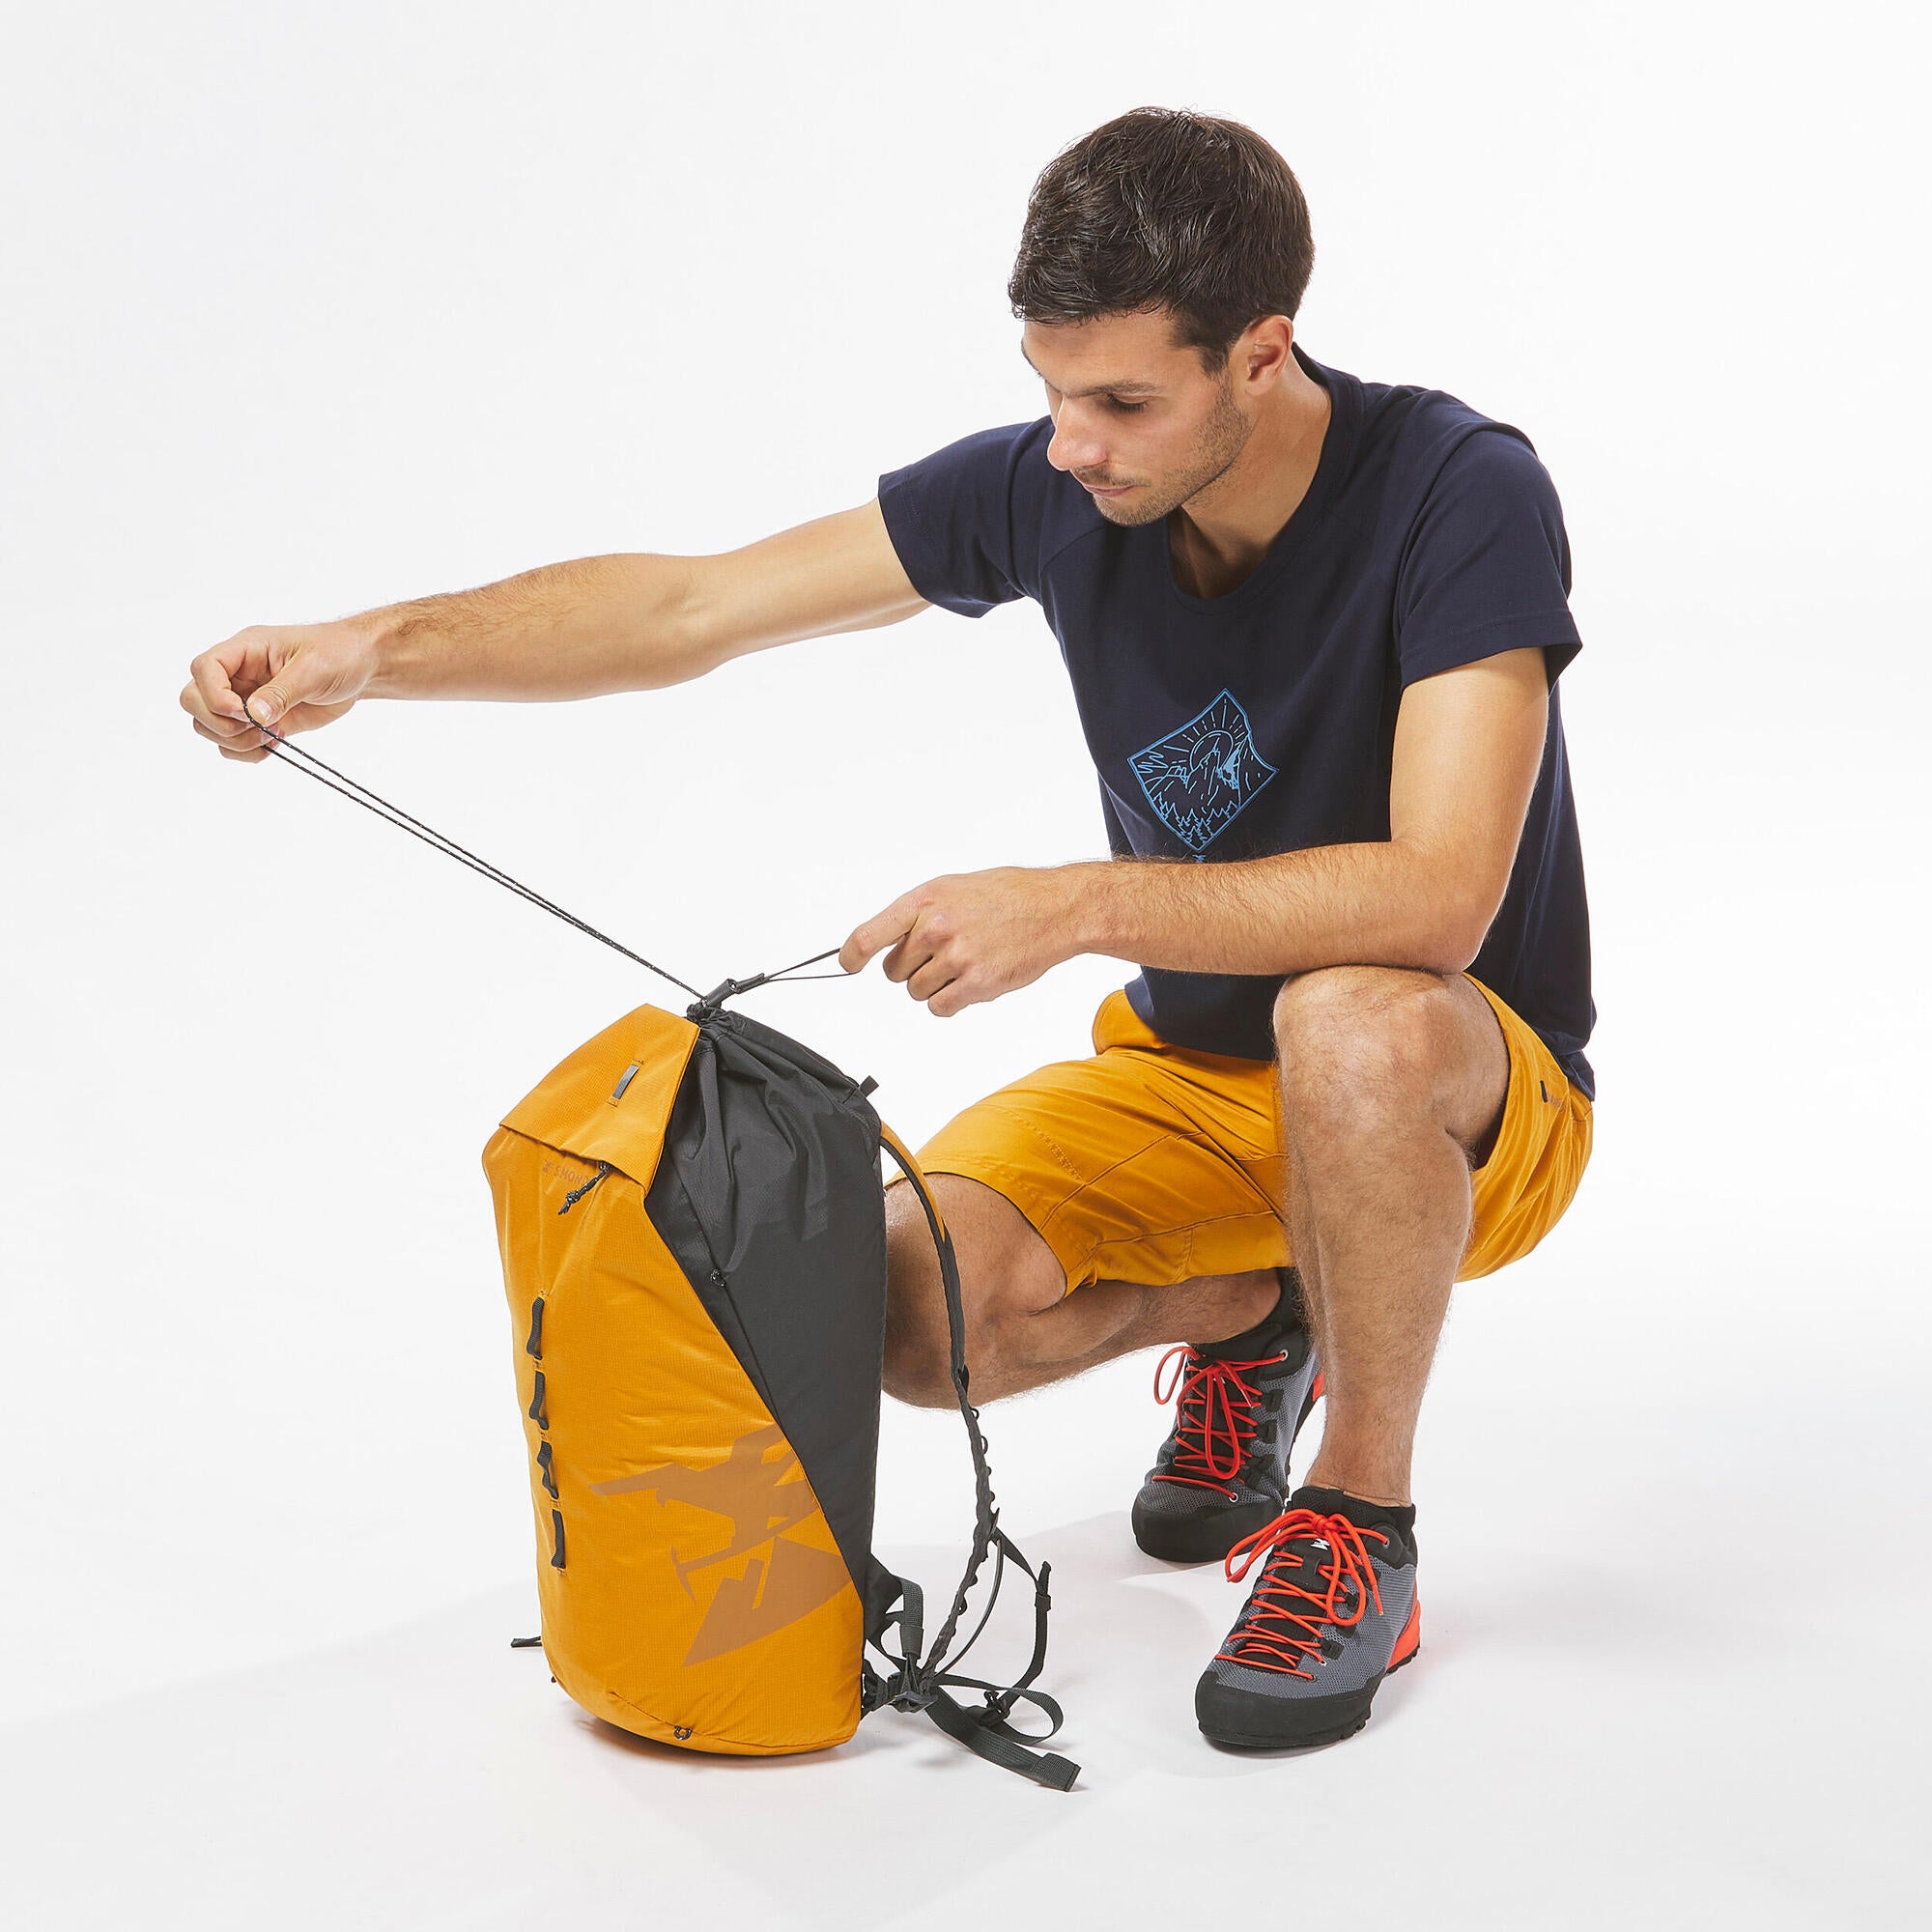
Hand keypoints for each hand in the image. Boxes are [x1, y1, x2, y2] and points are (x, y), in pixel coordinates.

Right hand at [179, 620, 381, 762]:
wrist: (359, 668)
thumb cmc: (338, 653)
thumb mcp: (313, 668)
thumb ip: (281, 692)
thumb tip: (254, 715)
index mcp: (244, 650)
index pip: (203, 668)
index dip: (214, 695)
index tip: (244, 712)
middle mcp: (236, 675)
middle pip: (193, 701)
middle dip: (219, 723)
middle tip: (258, 727)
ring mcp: (244, 699)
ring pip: (208, 727)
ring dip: (235, 741)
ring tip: (272, 735)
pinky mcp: (258, 722)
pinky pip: (231, 744)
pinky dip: (246, 752)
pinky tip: (275, 743)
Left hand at [839, 867, 1082, 1016]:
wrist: (1053, 909)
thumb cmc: (1006, 895)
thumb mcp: (953, 888)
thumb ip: (918, 914)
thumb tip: (886, 941)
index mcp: (925, 901)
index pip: (869, 935)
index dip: (853, 955)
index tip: (848, 964)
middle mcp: (936, 929)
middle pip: (893, 971)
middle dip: (911, 967)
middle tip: (942, 953)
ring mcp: (955, 958)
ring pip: (916, 991)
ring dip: (933, 984)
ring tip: (963, 962)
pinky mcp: (976, 984)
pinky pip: (939, 1007)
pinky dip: (949, 1000)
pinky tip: (970, 980)